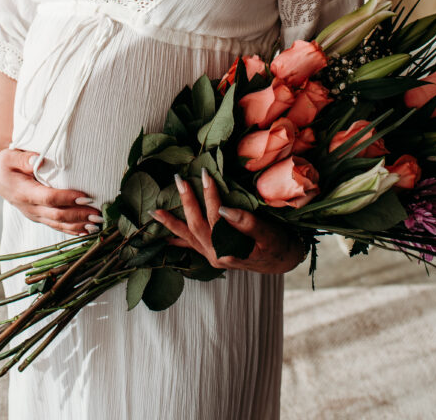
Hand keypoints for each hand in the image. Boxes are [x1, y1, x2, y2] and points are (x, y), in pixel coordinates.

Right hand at [0, 148, 102, 235]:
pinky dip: (72, 230)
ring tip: (97, 224)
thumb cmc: (4, 163)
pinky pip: (56, 226)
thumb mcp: (9, 157)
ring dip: (79, 226)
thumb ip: (24, 159)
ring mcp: (34, 214)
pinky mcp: (39, 216)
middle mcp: (29, 207)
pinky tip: (86, 231)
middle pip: (57, 215)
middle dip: (79, 216)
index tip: (86, 196)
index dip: (67, 198)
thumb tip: (39, 160)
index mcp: (23, 192)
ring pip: (58, 225)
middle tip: (98, 214)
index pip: (48, 198)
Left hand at [151, 169, 305, 274]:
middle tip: (179, 180)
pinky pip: (190, 246)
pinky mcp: (211, 254)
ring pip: (187, 237)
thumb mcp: (268, 233)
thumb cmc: (277, 244)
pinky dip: (176, 239)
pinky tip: (164, 235)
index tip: (205, 175)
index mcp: (230, 249)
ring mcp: (212, 256)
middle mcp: (216, 255)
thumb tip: (224, 208)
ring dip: (171, 223)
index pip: (215, 217)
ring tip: (154, 212)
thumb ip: (247, 222)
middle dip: (186, 202)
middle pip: (196, 226)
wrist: (281, 261)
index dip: (210, 195)